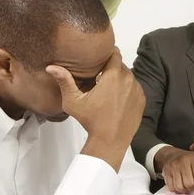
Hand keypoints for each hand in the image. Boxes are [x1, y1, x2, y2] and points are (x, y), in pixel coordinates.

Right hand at [46, 47, 144, 170]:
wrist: (110, 141)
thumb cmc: (91, 120)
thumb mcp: (73, 101)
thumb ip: (64, 81)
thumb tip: (51, 67)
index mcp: (113, 76)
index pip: (114, 54)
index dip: (107, 53)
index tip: (99, 57)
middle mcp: (128, 80)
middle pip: (121, 65)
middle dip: (111, 68)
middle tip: (100, 76)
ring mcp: (137, 90)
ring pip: (128, 76)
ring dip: (120, 78)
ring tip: (108, 88)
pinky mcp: (142, 99)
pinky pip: (135, 88)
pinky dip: (127, 89)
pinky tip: (117, 98)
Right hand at [155, 146, 193, 194]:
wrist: (174, 155)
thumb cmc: (190, 162)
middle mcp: (184, 161)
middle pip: (189, 184)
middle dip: (192, 188)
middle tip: (192, 183)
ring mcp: (174, 166)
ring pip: (180, 187)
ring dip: (184, 189)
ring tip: (185, 183)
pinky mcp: (166, 171)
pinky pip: (172, 188)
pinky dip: (176, 189)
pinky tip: (178, 182)